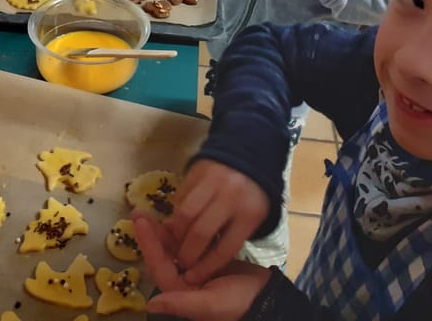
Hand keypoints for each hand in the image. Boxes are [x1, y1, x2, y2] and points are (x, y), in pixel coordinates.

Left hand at [134, 212, 271, 320]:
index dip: (148, 243)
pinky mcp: (208, 261)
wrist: (267, 298)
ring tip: (154, 211)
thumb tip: (151, 304)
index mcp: (181, 292)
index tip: (139, 221)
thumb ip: (182, 303)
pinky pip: (191, 244)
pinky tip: (178, 217)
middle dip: (152, 234)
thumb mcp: (210, 305)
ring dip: (166, 231)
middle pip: (163, 254)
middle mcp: (184, 281)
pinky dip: (184, 232)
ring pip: (175, 248)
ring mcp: (196, 270)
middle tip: (139, 211)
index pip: (159, 264)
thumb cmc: (239, 303)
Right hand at [161, 159, 269, 283]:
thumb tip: (205, 261)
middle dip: (187, 253)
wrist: (249, 153)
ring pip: (185, 215)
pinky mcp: (197, 171)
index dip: (206, 267)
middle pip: (201, 232)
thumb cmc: (252, 194)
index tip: (192, 278)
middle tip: (181, 262)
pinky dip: (177, 212)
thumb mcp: (254, 217)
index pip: (224, 249)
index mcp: (249, 214)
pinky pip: (180, 197)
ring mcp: (212, 181)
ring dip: (177, 233)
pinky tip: (179, 221)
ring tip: (178, 242)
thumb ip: (233, 237)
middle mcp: (230, 197)